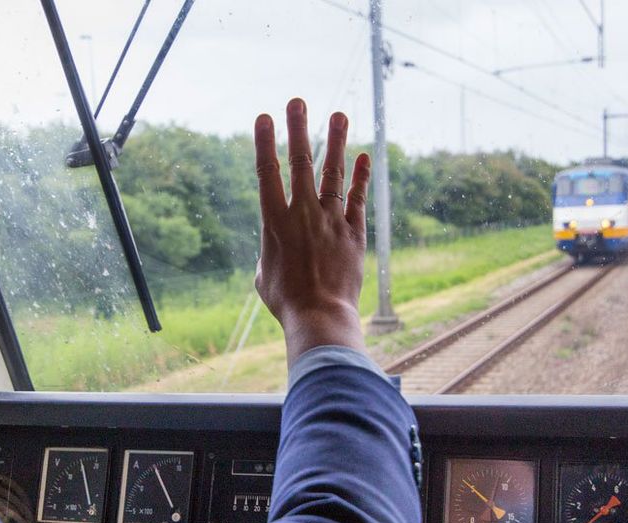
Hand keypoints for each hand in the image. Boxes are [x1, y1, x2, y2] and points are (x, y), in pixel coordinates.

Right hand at [253, 98, 370, 364]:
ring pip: (333, 173)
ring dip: (335, 141)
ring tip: (338, 113)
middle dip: (299, 128)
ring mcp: (331, 220)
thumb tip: (279, 247)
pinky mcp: (353, 233)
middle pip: (301, 163)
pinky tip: (363, 155)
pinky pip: (358, 198)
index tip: (264, 117)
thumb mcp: (264, 274)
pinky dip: (361, 176)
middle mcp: (302, 214)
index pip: (267, 173)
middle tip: (298, 101)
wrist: (320, 315)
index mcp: (274, 222)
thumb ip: (271, 250)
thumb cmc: (285, 300)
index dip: (265, 142)